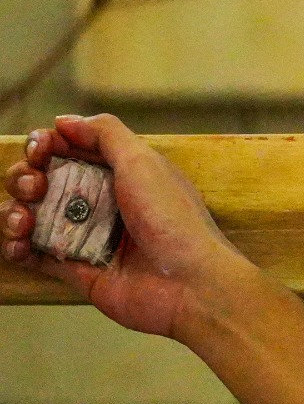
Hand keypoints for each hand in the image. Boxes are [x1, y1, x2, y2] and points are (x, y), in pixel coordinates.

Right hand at [3, 112, 251, 338]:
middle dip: (27, 177)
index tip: (40, 148)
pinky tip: (19, 243)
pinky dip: (17, 247)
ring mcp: (86, 235)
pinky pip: (35, 254)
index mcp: (121, 171)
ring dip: (15, 212)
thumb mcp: (143, 162)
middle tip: (36, 186)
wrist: (187, 283)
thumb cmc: (171, 218)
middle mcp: (101, 200)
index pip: (71, 150)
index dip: (48, 145)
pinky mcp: (75, 268)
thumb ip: (106, 135)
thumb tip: (65, 120)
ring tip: (23, 219)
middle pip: (44, 180)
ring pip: (33, 215)